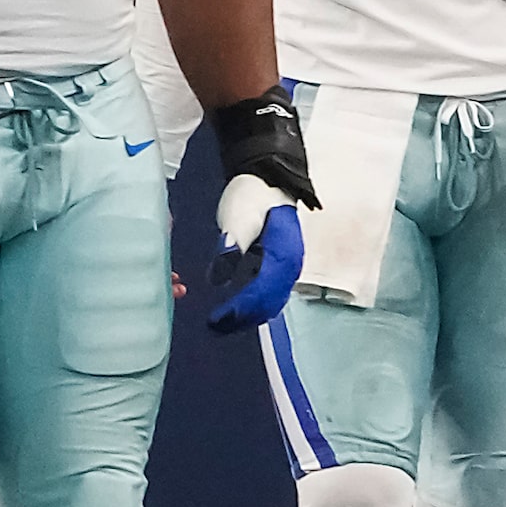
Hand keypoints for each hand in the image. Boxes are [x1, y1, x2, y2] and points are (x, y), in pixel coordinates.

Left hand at [205, 171, 303, 332]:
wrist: (268, 181)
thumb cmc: (254, 196)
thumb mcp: (237, 219)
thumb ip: (230, 248)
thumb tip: (218, 279)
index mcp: (283, 254)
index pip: (263, 290)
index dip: (241, 307)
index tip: (218, 316)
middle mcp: (290, 265)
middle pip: (270, 302)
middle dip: (243, 318)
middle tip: (215, 326)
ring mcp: (287, 268)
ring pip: (271, 302)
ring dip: (247, 315)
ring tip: (222, 323)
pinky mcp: (279, 267)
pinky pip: (269, 294)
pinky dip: (252, 306)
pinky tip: (236, 310)